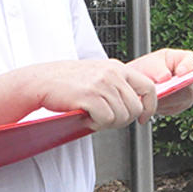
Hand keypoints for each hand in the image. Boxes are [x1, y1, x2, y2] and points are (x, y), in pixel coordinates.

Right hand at [23, 59, 159, 129]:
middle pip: (136, 107)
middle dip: (123, 120)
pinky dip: (96, 124)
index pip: (149, 87)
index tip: (143, 118)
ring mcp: (102, 84)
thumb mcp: (98, 75)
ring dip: (108, 123)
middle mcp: (113, 73)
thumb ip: (117, 86)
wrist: (43, 80)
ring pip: (122, 116)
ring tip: (93, 116)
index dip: (150, 106)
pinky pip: (106, 119)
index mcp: (118, 67)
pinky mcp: (90, 95)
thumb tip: (136, 107)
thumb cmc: (68, 81)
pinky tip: (86, 117)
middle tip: (107, 119)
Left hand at [127, 48, 192, 116]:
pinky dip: (162, 106)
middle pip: (190, 85)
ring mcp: (188, 93)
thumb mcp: (150, 63)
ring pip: (181, 100)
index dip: (188, 66)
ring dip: (166, 100)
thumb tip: (165, 78)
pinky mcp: (181, 106)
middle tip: (160, 91)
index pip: (192, 60)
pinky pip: (173, 108)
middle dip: (174, 90)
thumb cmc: (148, 68)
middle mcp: (191, 77)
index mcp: (185, 59)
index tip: (180, 72)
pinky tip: (153, 102)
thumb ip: (157, 69)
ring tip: (152, 96)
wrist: (142, 81)